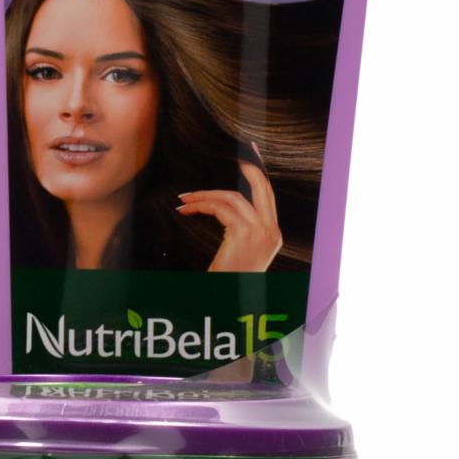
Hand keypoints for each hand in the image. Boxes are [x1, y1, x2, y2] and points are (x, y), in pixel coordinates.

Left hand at [177, 157, 282, 272]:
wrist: (229, 304)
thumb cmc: (230, 281)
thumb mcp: (240, 254)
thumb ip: (239, 232)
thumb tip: (224, 210)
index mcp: (273, 237)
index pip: (268, 198)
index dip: (259, 178)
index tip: (250, 161)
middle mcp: (272, 232)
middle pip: (262, 188)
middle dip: (250, 168)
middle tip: (239, 155)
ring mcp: (261, 232)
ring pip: (232, 198)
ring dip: (205, 195)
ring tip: (185, 199)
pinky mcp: (244, 233)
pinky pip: (220, 207)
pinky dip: (201, 204)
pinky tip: (186, 209)